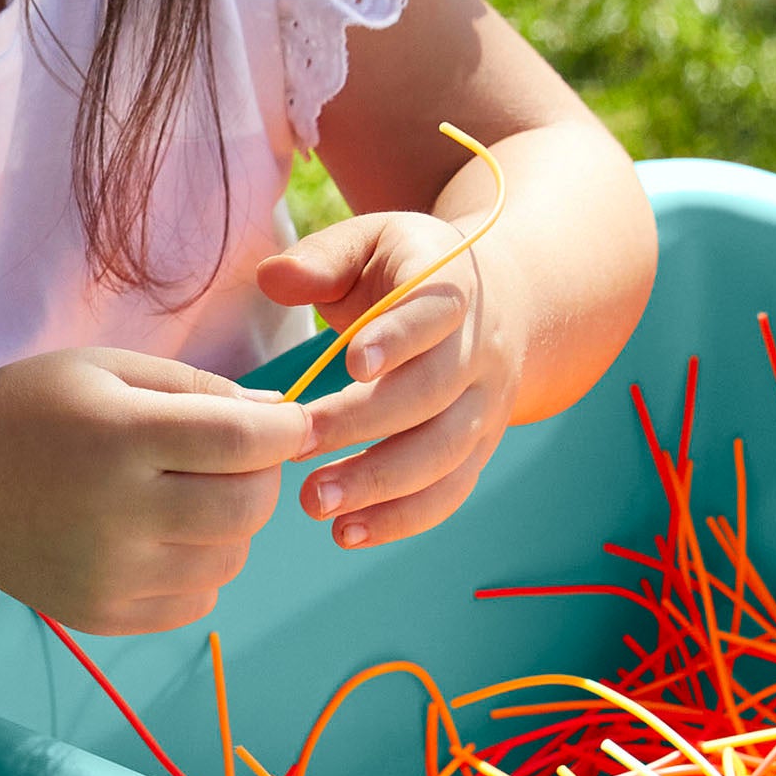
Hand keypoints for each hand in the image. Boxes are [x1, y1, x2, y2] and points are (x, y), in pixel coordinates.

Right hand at [0, 349, 313, 633]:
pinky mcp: (101, 615)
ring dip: (231, 525)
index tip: (288, 422)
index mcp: (117, 437)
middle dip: (262, 477)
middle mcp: (115, 513)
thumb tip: (278, 418)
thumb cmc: (26, 412)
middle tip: (237, 458)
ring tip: (188, 495)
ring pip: (231, 559)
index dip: (285, 431)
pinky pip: (197, 602)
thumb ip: (196, 387)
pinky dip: (200, 569)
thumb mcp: (105, 370)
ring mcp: (107, 574)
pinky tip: (161, 537)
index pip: (243, 444)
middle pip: (248, 508)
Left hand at [258, 208, 529, 553]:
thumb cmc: (412, 273)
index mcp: (454, 290)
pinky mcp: (479, 449)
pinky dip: (402, 518)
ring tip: (316, 504)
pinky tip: (348, 533)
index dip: (398, 337)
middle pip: (433, 395)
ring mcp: (485, 407)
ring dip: (381, 485)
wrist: (505, 302)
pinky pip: (450, 491)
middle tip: (297, 447)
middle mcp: (480, 352)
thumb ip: (323, 258)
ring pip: (445, 453)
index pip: (434, 314)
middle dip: (364, 425)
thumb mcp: (374, 243)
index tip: (351, 362)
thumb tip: (270, 277)